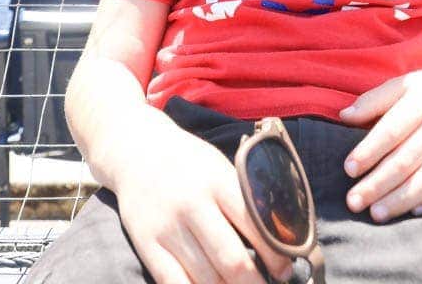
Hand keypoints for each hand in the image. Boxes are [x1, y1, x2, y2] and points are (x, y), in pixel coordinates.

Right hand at [115, 120, 292, 283]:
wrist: (136, 150)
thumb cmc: (188, 162)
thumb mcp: (219, 167)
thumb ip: (242, 198)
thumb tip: (277, 237)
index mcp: (217, 180)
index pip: (255, 224)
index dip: (276, 255)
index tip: (285, 271)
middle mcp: (192, 204)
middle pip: (232, 260)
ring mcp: (167, 226)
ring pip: (206, 279)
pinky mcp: (146, 244)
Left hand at [337, 60, 421, 221]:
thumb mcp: (407, 83)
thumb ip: (375, 99)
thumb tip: (344, 117)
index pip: (392, 130)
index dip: (369, 151)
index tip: (348, 169)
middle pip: (406, 161)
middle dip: (378, 184)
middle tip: (353, 201)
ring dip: (401, 200)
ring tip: (376, 213)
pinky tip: (414, 212)